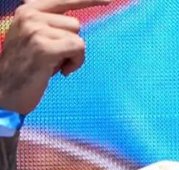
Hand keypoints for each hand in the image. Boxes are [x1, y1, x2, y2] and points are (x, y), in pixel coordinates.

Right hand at [0, 0, 108, 114]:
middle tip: (57, 60)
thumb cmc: (24, 69)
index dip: (89, 0)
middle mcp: (30, 15)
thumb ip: (50, 26)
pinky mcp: (44, 47)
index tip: (109, 0)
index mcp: (28, 10)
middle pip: (75, 23)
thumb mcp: (32, 38)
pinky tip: (63, 72)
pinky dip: (76, 62)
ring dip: (74, 56)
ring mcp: (36, 30)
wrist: (5, 91)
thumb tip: (76, 25)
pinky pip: (77, 48)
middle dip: (72, 44)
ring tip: (56, 66)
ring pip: (77, 37)